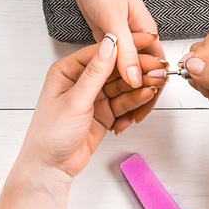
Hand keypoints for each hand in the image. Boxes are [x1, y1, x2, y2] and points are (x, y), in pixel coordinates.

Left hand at [17, 32, 162, 179]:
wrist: (51, 167)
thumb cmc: (50, 135)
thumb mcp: (74, 100)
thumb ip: (95, 73)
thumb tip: (108, 45)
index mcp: (68, 70)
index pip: (101, 52)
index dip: (125, 47)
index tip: (145, 41)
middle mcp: (81, 81)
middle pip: (115, 69)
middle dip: (137, 68)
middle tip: (158, 65)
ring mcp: (94, 97)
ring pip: (122, 86)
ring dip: (140, 84)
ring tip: (158, 80)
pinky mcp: (104, 112)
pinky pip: (123, 102)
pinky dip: (135, 99)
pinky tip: (147, 94)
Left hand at [71, 0, 165, 126]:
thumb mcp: (110, 21)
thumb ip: (124, 51)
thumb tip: (137, 79)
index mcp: (142, 33)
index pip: (153, 70)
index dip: (150, 93)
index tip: (142, 113)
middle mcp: (133, 39)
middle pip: (141, 76)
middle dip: (138, 100)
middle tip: (129, 122)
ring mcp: (120, 42)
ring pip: (126, 76)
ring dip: (125, 96)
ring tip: (118, 119)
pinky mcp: (107, 42)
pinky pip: (113, 70)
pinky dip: (112, 85)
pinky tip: (108, 99)